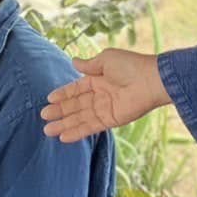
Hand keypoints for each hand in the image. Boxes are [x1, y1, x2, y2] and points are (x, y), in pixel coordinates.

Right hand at [41, 49, 170, 142]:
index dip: (63, 94)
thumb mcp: (106, 59)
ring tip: (47, 130)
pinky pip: (91, 127)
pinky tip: (64, 137)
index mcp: (99, 78)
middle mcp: (101, 94)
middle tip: (43, 117)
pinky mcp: (111, 120)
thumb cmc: (130, 65)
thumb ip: (89, 65)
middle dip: (60, 111)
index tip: (49, 99)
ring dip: (65, 124)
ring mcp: (105, 108)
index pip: (77, 88)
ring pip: (80, 118)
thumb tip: (73, 61)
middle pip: (76, 105)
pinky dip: (77, 132)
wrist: (152, 80)